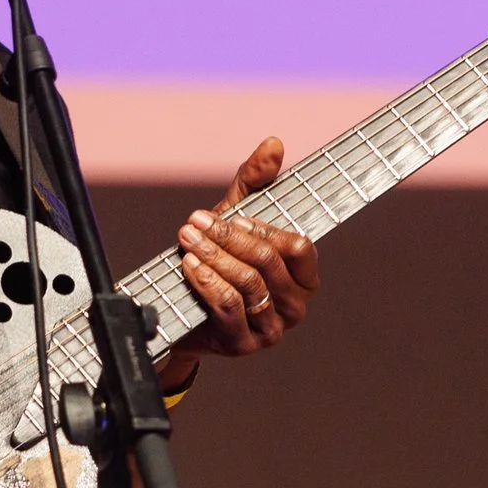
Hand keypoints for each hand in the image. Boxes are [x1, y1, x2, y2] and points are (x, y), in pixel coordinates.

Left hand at [157, 138, 320, 386]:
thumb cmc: (220, 258)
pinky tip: (190, 266)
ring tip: (188, 238)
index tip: (234, 214)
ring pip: (248, 284)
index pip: (297, 247)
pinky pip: (229, 307)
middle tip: (196, 221)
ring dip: (214, 256)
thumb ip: (256, 181)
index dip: (264, 228)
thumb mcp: (236, 215)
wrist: (183, 309)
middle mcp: (296, 305)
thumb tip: (273, 143)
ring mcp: (272, 329)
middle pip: (268, 262)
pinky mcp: (245, 344)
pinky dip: (208, 283)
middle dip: (229, 237)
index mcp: (304, 275)